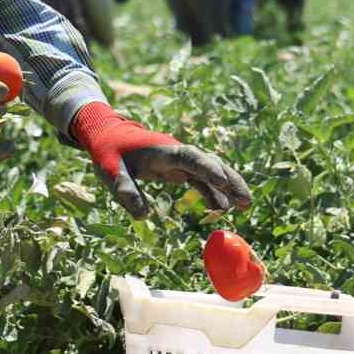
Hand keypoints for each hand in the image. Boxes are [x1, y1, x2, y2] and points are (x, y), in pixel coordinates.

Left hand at [69, 101, 251, 218]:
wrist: (108, 136)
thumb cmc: (108, 153)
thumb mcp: (111, 172)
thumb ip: (126, 192)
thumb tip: (143, 217)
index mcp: (162, 151)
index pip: (189, 157)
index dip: (207, 168)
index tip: (223, 182)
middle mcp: (176, 153)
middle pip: (209, 163)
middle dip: (229, 180)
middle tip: (246, 200)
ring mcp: (180, 161)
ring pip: (210, 171)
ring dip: (227, 186)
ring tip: (245, 205)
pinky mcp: (178, 169)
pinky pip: (201, 180)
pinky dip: (213, 192)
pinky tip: (223, 207)